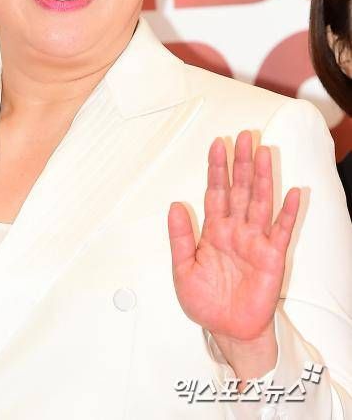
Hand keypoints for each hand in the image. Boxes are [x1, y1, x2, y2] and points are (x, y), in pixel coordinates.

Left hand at [167, 131, 300, 346]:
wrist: (227, 331)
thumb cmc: (206, 302)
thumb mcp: (183, 269)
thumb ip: (180, 236)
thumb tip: (175, 205)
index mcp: (213, 231)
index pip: (216, 192)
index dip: (217, 168)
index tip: (218, 144)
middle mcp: (235, 230)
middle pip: (239, 189)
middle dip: (241, 163)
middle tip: (244, 136)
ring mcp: (255, 241)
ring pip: (260, 201)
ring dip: (263, 177)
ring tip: (265, 152)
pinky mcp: (272, 257)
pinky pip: (282, 230)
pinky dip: (288, 212)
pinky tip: (294, 193)